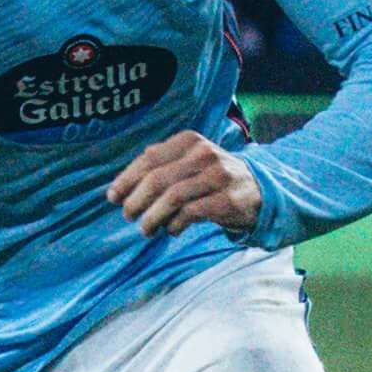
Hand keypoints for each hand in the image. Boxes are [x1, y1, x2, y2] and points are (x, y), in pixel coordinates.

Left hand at [105, 131, 261, 238]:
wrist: (258, 190)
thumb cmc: (211, 178)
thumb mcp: (188, 163)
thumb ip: (159, 168)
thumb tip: (119, 189)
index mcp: (189, 140)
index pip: (149, 158)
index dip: (127, 180)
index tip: (112, 197)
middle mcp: (204, 154)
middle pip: (158, 179)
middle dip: (136, 201)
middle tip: (128, 216)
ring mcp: (219, 176)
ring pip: (173, 198)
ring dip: (153, 217)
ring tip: (145, 230)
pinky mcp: (228, 200)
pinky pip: (191, 213)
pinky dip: (175, 224)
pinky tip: (171, 230)